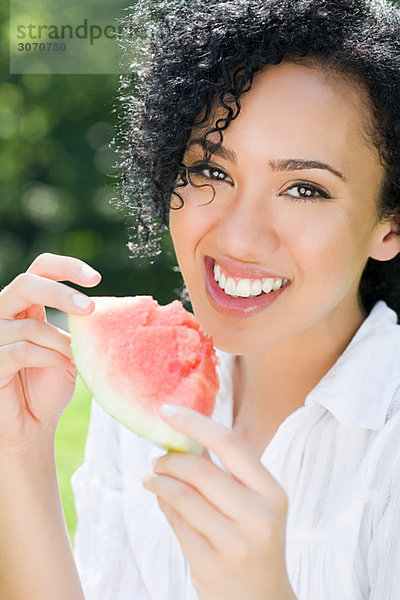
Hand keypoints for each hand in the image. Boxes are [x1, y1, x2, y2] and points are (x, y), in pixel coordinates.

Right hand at [0, 252, 100, 454]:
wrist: (33, 427)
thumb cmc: (49, 388)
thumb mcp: (70, 352)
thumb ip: (77, 329)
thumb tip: (97, 308)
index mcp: (25, 306)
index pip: (40, 270)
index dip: (66, 267)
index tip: (96, 278)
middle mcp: (4, 314)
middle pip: (25, 283)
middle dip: (60, 292)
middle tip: (90, 308)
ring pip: (30, 325)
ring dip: (59, 343)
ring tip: (72, 360)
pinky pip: (21, 349)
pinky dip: (48, 357)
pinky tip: (62, 367)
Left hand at [142, 404, 296, 599]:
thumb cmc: (255, 542)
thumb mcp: (256, 506)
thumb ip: (228, 474)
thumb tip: (186, 437)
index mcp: (272, 493)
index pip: (230, 444)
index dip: (195, 422)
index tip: (167, 411)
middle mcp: (259, 517)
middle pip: (200, 470)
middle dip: (170, 459)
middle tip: (156, 458)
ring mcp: (235, 544)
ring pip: (182, 496)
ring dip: (159, 481)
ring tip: (151, 477)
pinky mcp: (210, 566)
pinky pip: (176, 523)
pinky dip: (162, 504)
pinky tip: (160, 500)